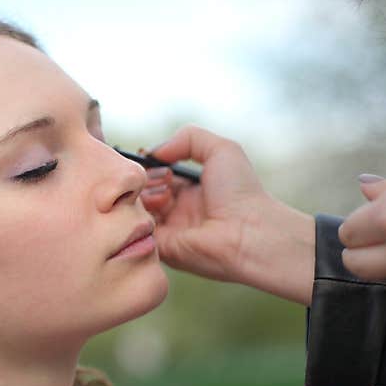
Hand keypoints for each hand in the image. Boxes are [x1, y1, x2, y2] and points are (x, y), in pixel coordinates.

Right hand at [140, 124, 314, 305]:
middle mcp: (177, 211)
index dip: (149, 164)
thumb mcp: (222, 150)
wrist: (249, 232)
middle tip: (165, 177)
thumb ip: (188, 138)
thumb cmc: (241, 192)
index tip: (148, 156)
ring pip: (136, 207)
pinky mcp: (160, 247)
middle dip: (147, 177)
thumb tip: (154, 152)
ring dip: (146, 194)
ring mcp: (168, 230)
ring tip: (166, 193)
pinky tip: (161, 204)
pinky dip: (141, 212)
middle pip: (143, 190)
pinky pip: (136, 228)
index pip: (156, 175)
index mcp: (191, 191)